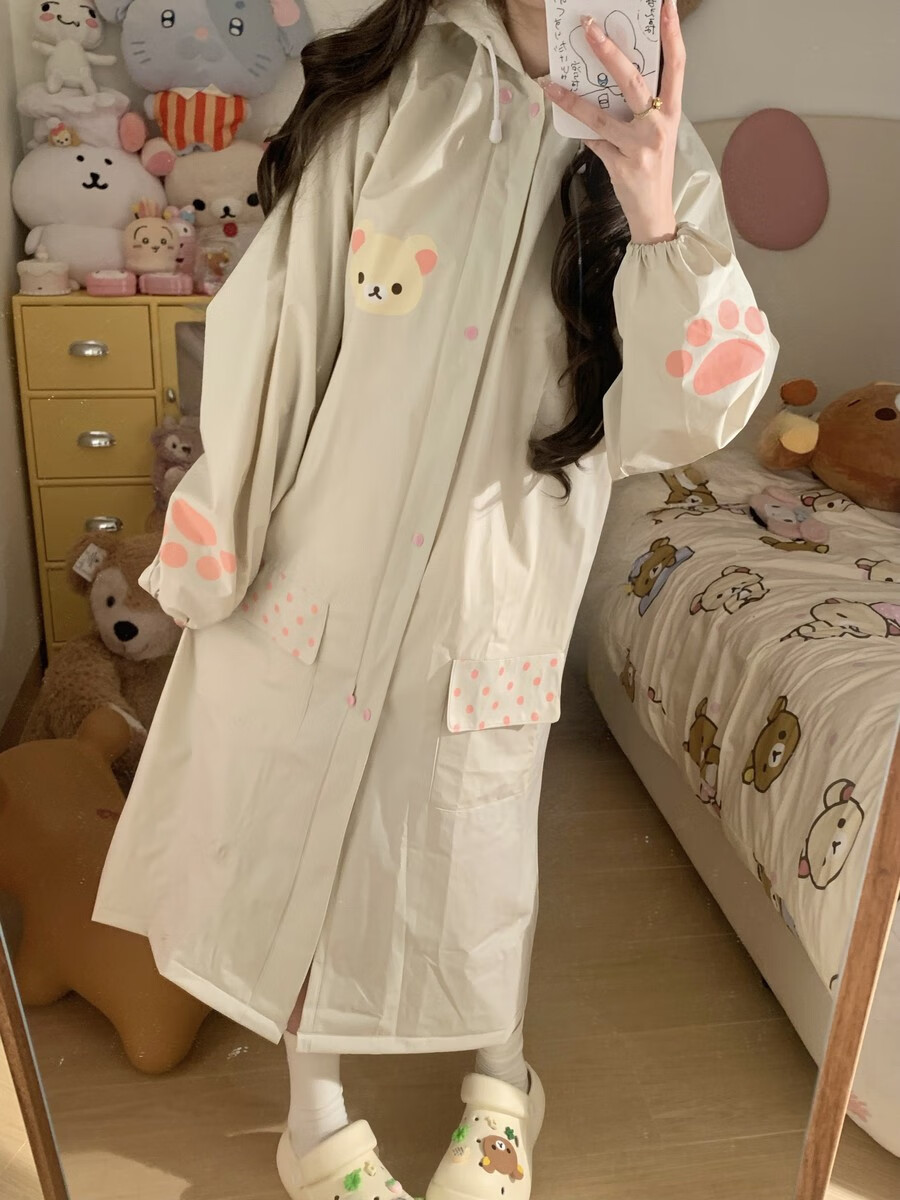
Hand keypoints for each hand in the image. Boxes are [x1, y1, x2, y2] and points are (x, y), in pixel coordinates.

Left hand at [540, 0, 685, 244]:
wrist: (654, 213)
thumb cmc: (653, 168)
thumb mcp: (655, 134)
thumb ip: (639, 108)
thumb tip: (606, 81)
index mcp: (672, 113)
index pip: (676, 66)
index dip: (672, 34)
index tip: (665, 5)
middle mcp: (658, 127)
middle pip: (634, 81)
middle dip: (609, 52)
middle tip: (589, 28)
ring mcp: (640, 148)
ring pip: (601, 116)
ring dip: (572, 99)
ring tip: (551, 84)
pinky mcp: (621, 166)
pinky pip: (593, 143)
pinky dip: (580, 133)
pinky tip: (565, 118)